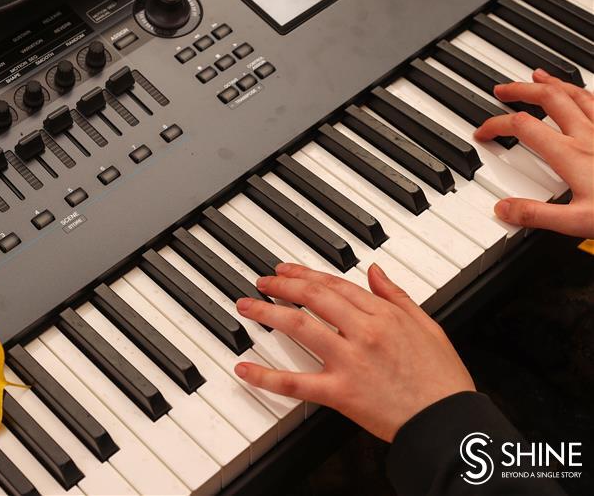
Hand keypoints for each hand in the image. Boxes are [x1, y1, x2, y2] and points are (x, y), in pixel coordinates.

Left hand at [233, 263, 474, 441]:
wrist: (448, 422)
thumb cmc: (442, 379)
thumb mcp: (428, 326)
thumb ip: (397, 296)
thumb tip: (375, 271)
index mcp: (384, 314)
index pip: (335, 284)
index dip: (306, 274)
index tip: (286, 270)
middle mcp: (364, 332)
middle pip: (313, 297)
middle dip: (282, 285)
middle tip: (262, 282)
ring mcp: (349, 361)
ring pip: (299, 327)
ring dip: (267, 313)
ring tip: (246, 307)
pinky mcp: (340, 393)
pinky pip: (296, 383)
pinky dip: (267, 376)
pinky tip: (245, 368)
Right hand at [473, 69, 593, 237]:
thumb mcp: (577, 223)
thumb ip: (537, 215)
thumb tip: (503, 209)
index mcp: (571, 154)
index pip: (523, 126)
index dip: (496, 124)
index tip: (482, 132)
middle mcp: (589, 136)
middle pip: (550, 99)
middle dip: (521, 90)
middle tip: (502, 89)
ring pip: (578, 95)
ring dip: (554, 83)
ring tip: (538, 76)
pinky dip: (586, 94)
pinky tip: (586, 96)